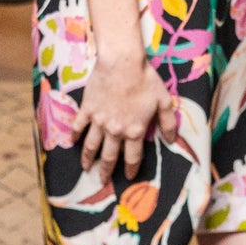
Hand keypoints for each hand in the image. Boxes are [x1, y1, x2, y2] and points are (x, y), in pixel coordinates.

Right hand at [71, 53, 179, 183]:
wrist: (122, 63)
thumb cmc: (145, 80)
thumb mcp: (163, 101)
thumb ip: (168, 123)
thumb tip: (172, 141)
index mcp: (134, 130)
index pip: (132, 157)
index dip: (130, 169)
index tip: (128, 177)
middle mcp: (115, 130)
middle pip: (109, 156)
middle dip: (106, 171)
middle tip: (102, 181)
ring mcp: (99, 121)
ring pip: (91, 146)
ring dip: (88, 159)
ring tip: (86, 168)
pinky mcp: (87, 109)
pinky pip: (78, 126)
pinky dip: (74, 135)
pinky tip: (72, 142)